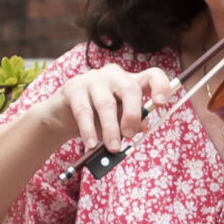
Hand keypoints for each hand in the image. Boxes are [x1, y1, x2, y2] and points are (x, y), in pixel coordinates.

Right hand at [44, 62, 178, 152]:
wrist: (62, 114)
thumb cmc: (96, 116)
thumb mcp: (117, 120)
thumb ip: (131, 122)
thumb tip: (142, 127)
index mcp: (131, 81)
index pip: (152, 76)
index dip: (160, 87)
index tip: (161, 104)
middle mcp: (114, 75)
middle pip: (131, 89)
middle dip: (132, 115)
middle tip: (129, 135)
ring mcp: (93, 79)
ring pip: (106, 103)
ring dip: (110, 129)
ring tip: (112, 147)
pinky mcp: (74, 88)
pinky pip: (83, 111)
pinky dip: (89, 130)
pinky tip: (91, 144)